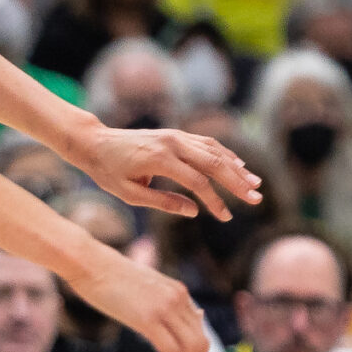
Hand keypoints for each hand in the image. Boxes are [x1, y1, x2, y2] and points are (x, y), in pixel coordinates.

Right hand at [67, 247, 213, 351]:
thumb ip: (167, 304)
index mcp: (180, 293)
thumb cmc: (112, 278)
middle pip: (202, 343)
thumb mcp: (147, 290)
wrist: (90, 263)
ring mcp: (165, 308)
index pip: (200, 330)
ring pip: (192, 349)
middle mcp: (178, 300)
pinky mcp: (148, 318)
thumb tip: (192, 317)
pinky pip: (171, 350)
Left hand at [69, 124, 261, 221]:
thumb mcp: (130, 194)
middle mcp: (172, 143)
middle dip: (237, 183)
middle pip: (214, 163)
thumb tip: (194, 211)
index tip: (225, 217)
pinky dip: (226, 154)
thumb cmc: (108, 172)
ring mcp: (176, 136)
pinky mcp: (177, 134)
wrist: (95, 142)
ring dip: (237, 168)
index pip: (197, 182)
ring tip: (255, 184)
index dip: (215, 201)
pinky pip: (207, 143)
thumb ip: (163, 203)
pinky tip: (239, 166)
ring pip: (215, 150)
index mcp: (160, 160)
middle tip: (256, 199)